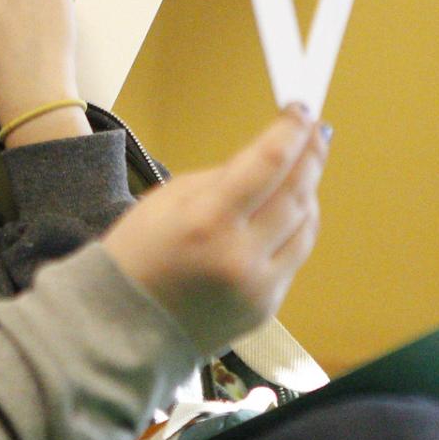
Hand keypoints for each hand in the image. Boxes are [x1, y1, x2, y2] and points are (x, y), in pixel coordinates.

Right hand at [103, 106, 329, 353]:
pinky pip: (294, 256)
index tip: (302, 111)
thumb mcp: (168, 200)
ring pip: (306, 226)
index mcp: (208, 221)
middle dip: (310, 157)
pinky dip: (295, 229)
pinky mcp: (267, 307)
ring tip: (303, 170)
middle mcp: (239, 256)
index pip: (269, 164)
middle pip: (297, 193)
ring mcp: (258, 286)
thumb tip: (271, 157)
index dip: (291, 132)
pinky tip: (288, 212)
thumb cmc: (137, 255)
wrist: (122, 327)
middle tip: (315, 133)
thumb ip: (225, 177)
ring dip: (308, 193)